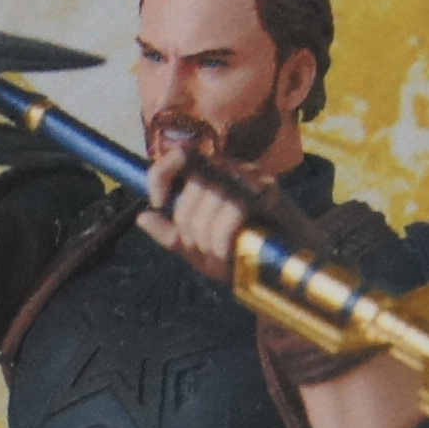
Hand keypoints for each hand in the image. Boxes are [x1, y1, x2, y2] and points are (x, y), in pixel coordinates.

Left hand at [140, 143, 259, 285]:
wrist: (286, 271)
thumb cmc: (245, 256)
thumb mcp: (200, 251)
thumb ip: (171, 235)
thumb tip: (142, 217)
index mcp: (211, 178)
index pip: (180, 156)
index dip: (161, 174)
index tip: (157, 202)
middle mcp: (230, 170)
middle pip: (192, 187)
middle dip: (190, 227)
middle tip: (202, 251)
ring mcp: (251, 177)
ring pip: (212, 197)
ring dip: (208, 237)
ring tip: (220, 256)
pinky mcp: (269, 190)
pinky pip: (235, 207)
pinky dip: (225, 235)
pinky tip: (230, 251)